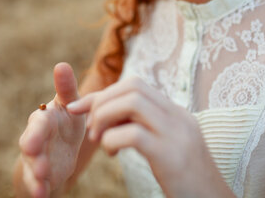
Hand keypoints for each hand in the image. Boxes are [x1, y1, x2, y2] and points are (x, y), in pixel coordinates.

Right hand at [18, 63, 85, 197]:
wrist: (62, 150)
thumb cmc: (66, 122)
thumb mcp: (69, 105)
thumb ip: (66, 89)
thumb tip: (61, 64)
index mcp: (44, 119)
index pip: (39, 123)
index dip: (36, 131)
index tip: (35, 139)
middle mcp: (35, 139)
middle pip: (29, 143)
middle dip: (31, 148)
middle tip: (33, 153)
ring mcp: (36, 159)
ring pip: (33, 165)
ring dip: (36, 172)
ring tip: (42, 180)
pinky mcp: (41, 177)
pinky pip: (36, 184)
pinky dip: (38, 190)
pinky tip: (41, 194)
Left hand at [67, 78, 233, 197]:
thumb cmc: (185, 180)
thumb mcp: (166, 145)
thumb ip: (146, 127)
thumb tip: (113, 115)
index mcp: (175, 113)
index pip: (134, 85)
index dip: (102, 94)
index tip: (79, 107)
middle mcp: (178, 117)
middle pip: (132, 85)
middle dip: (101, 101)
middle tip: (91, 128)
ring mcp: (176, 134)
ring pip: (132, 102)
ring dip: (104, 117)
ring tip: (98, 139)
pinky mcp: (171, 156)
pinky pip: (133, 134)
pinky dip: (112, 139)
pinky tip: (112, 153)